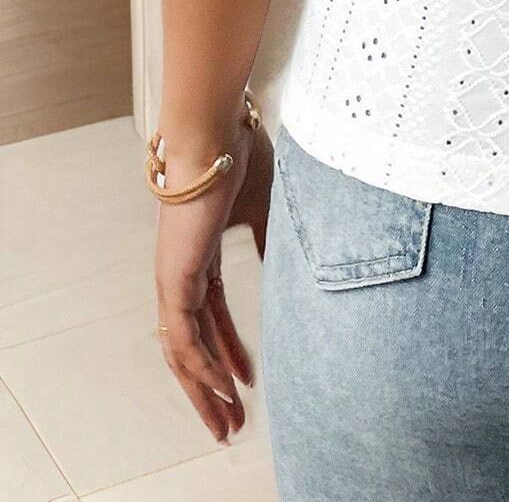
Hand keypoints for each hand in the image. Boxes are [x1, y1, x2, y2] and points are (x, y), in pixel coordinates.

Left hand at [153, 117, 272, 441]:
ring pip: (182, 352)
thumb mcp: (268, 209)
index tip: (250, 382)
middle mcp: (181, 272)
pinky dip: (202, 367)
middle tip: (232, 423)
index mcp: (200, 257)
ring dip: (204, 390)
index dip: (230, 353)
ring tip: (227, 423)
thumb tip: (289, 274)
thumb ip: (272, 245)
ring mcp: (173, 277)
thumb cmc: (242, 157)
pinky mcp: (174, 277)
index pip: (211, 320)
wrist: (217, 131)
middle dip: (212, 389)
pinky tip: (221, 389)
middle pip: (192, 347)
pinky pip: (182, 339)